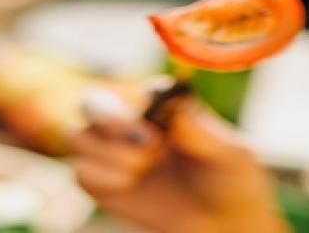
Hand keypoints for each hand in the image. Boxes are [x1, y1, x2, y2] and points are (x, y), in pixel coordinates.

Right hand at [70, 88, 288, 232]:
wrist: (223, 225)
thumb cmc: (232, 181)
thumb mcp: (232, 155)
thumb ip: (203, 132)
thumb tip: (175, 111)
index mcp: (160, 103)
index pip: (135, 89)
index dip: (137, 106)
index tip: (160, 136)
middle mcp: (129, 119)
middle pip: (91, 101)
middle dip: (109, 120)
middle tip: (146, 148)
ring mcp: (110, 150)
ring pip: (76, 134)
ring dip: (105, 153)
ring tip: (141, 170)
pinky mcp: (99, 181)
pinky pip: (78, 172)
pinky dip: (99, 178)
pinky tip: (127, 185)